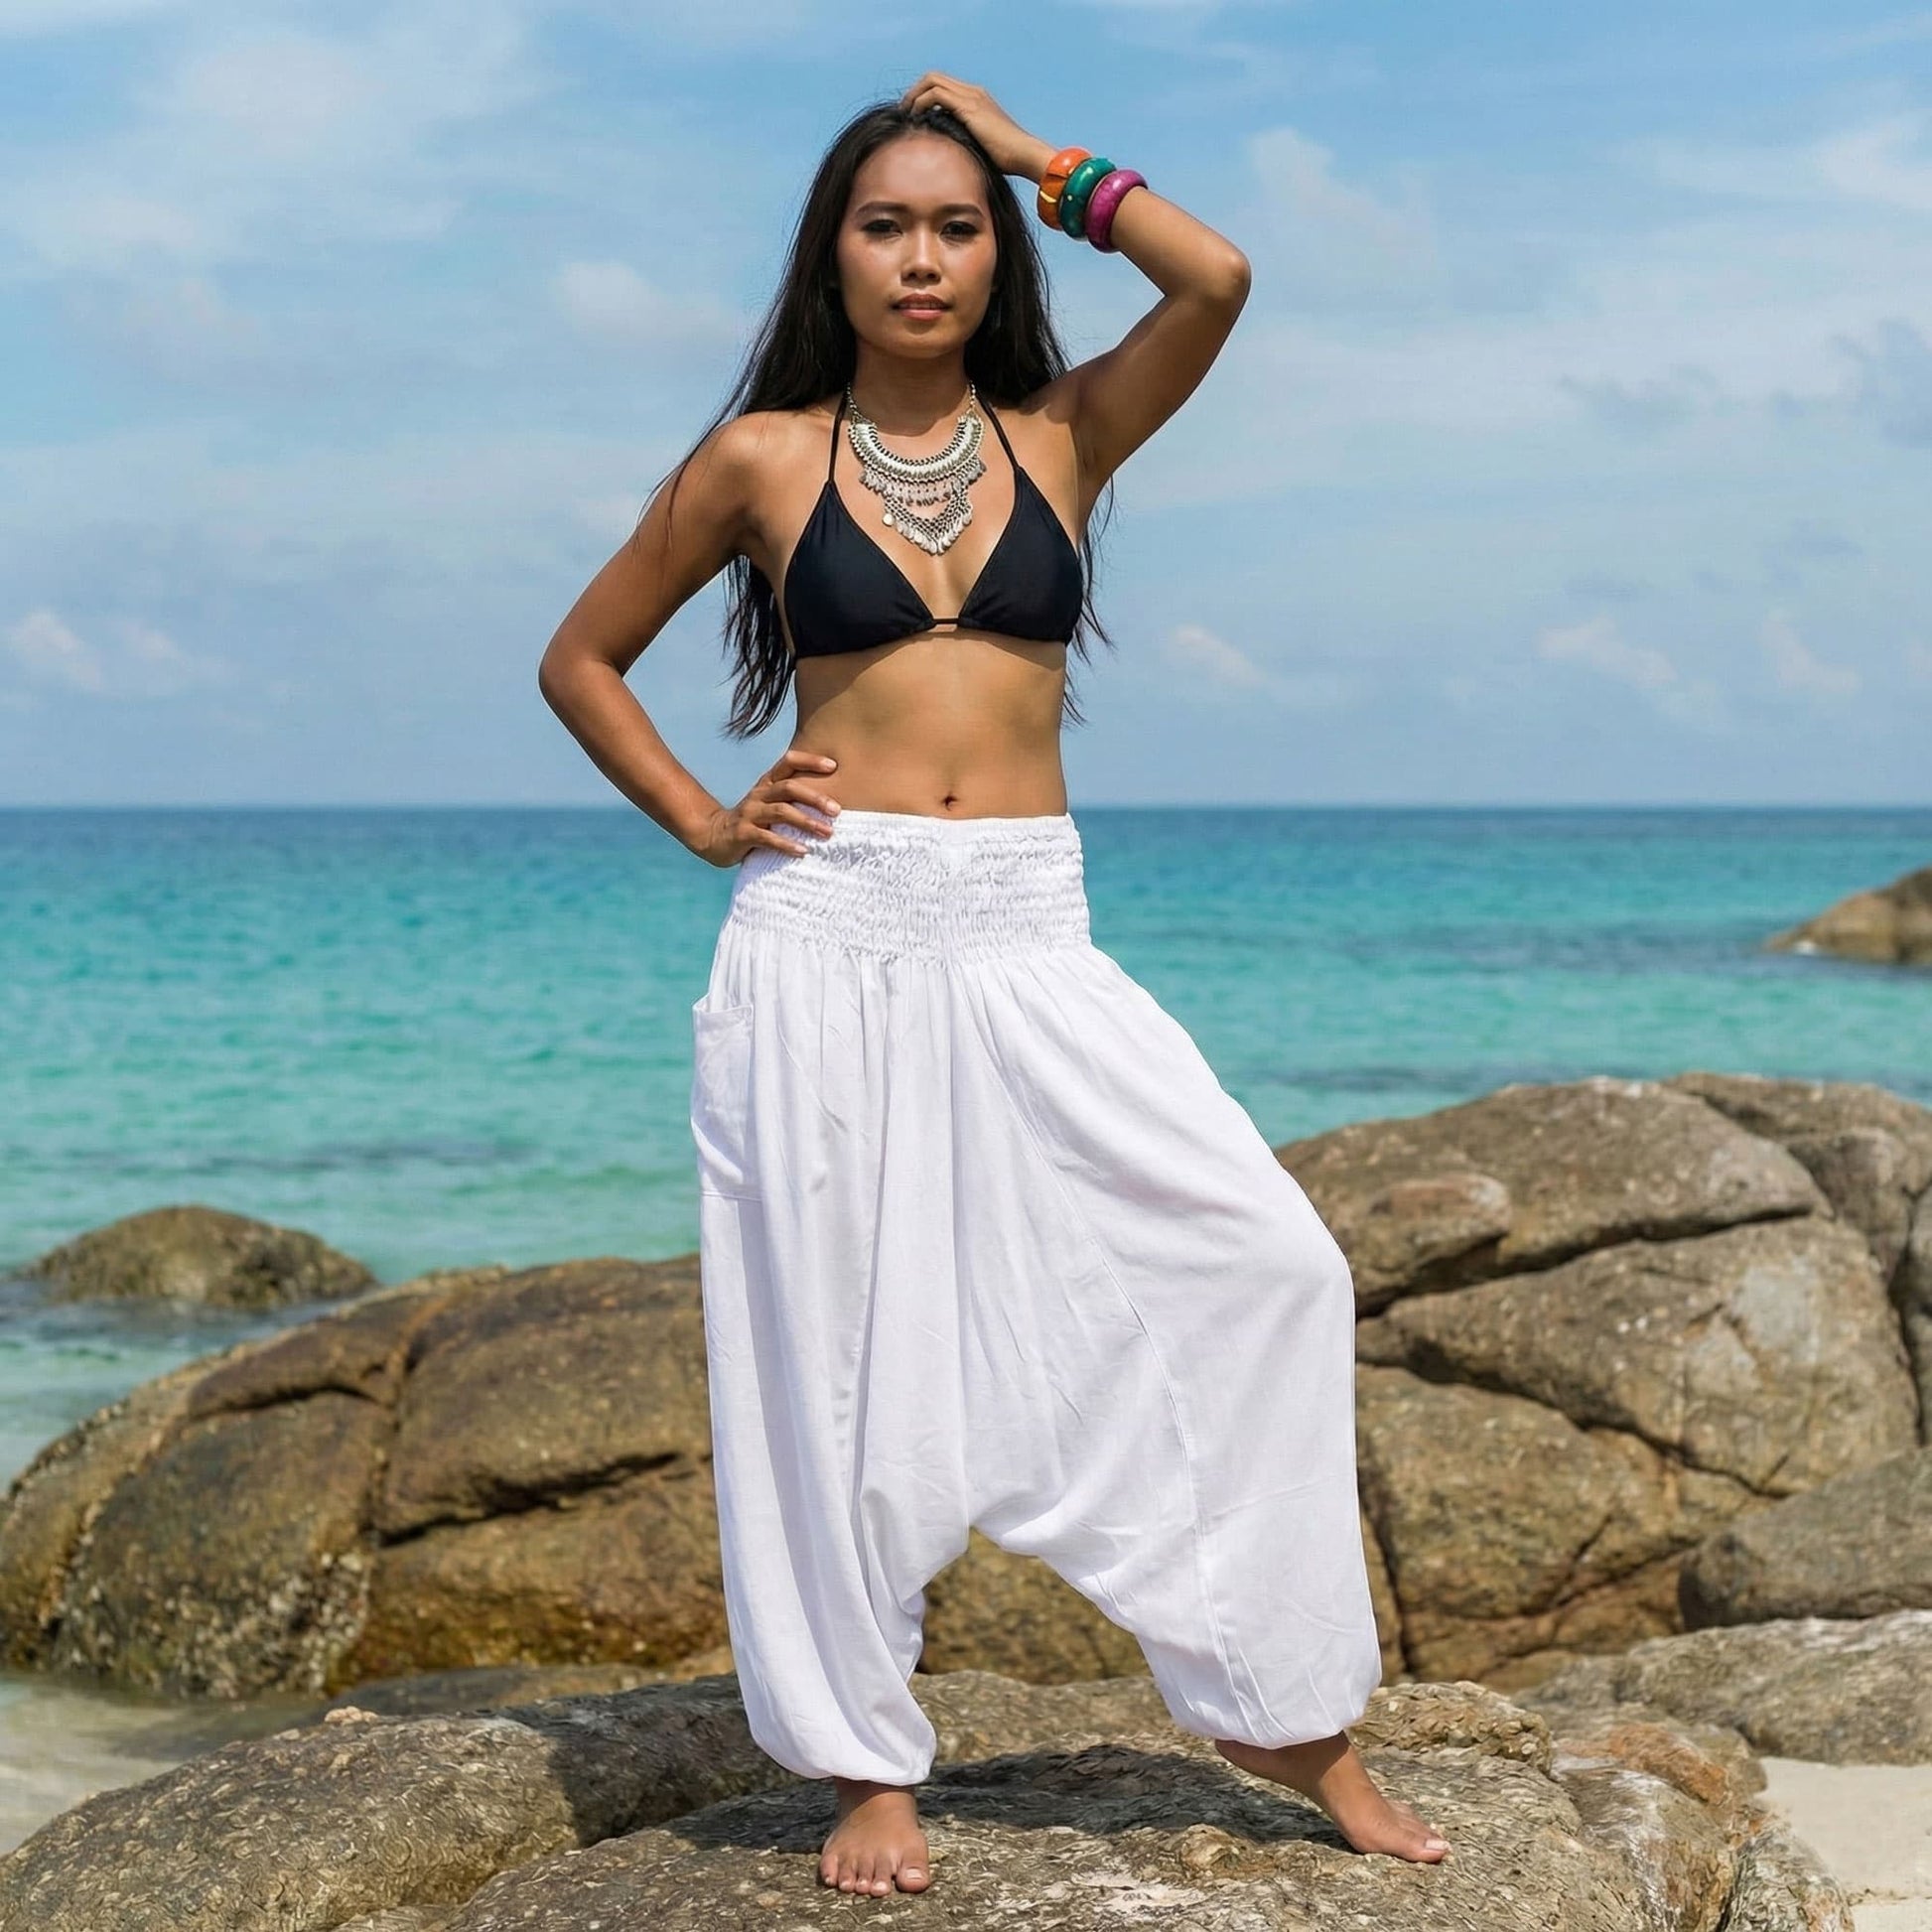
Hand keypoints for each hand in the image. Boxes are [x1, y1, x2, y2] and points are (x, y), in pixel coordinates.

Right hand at [691, 748, 842, 865]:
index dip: (810, 761)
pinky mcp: (743, 834)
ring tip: (827, 833)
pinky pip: (767, 838)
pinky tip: (803, 851)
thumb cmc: (752, 820)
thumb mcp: (769, 803)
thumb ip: (792, 798)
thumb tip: (834, 800)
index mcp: (767, 783)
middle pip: (789, 788)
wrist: (712, 835)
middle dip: (815, 798)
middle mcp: (759, 794)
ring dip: (806, 822)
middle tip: (837, 810)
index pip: (788, 762)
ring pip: (781, 812)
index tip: (834, 766)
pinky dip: (787, 845)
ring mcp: (749, 813)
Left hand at [898, 72, 1050, 181]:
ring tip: (905, 114)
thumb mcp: (981, 147)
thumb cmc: (1008, 159)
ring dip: (914, 95)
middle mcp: (974, 92)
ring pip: (931, 80)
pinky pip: (935, 94)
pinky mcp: (969, 107)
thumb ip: (965, 142)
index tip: (913, 114)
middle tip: (904, 111)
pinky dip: (921, 103)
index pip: (943, 85)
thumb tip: (946, 155)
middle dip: (915, 91)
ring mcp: (971, 97)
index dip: (924, 95)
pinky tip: (915, 118)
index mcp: (977, 99)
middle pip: (934, 77)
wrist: (1025, 154)